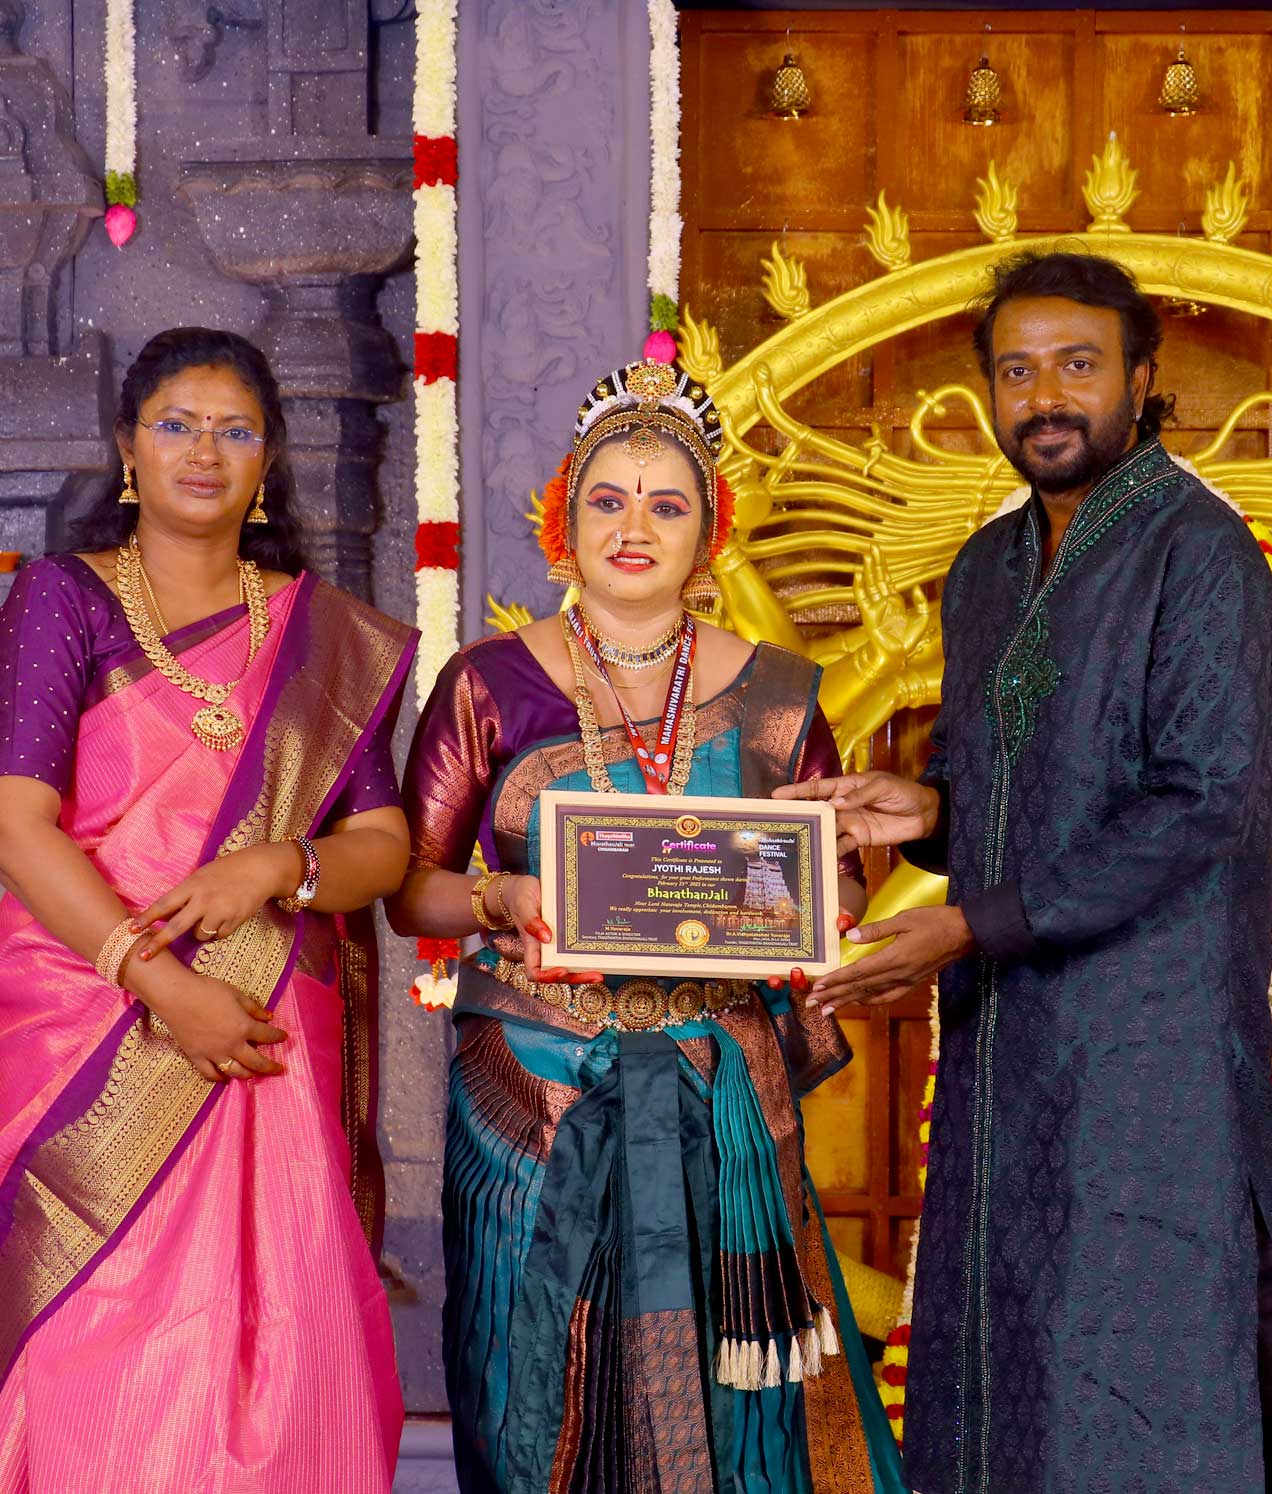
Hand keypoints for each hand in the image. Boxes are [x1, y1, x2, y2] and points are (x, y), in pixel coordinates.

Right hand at [130, 961, 287, 1082]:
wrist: (177, 997)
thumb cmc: (208, 991)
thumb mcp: (236, 994)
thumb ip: (254, 1008)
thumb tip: (269, 1017)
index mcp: (243, 1027)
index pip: (267, 1035)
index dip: (278, 1036)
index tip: (284, 1037)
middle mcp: (232, 1045)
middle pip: (256, 1062)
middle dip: (270, 1067)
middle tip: (279, 1070)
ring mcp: (214, 1054)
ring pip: (235, 1072)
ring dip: (248, 1075)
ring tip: (254, 1075)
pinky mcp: (197, 1057)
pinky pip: (210, 1074)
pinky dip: (220, 1078)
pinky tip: (225, 1077)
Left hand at [133, 843, 302, 957]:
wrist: (260, 869)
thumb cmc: (227, 871)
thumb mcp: (202, 876)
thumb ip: (185, 894)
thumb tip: (165, 916)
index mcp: (192, 885)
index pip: (164, 904)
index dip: (146, 918)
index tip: (131, 930)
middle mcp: (203, 898)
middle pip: (176, 927)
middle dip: (158, 943)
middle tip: (142, 957)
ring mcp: (220, 910)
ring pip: (199, 934)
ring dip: (200, 931)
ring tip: (212, 916)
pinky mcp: (235, 919)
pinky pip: (218, 935)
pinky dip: (219, 931)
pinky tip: (227, 917)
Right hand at [498, 874, 601, 986]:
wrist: (528, 885)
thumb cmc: (520, 895)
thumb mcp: (523, 904)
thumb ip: (530, 921)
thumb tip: (546, 937)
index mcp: (531, 945)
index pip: (535, 972)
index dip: (547, 977)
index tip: (562, 970)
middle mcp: (545, 948)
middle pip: (558, 972)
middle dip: (576, 977)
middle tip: (595, 976)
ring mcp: (557, 941)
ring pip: (570, 963)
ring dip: (585, 970)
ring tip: (601, 971)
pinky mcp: (568, 933)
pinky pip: (577, 947)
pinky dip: (588, 952)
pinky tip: (601, 950)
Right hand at [774, 771, 940, 854]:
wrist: (924, 814)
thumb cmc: (903, 792)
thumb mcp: (882, 787)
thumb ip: (858, 795)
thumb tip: (834, 804)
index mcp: (846, 786)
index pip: (817, 788)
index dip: (797, 790)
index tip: (776, 795)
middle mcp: (843, 805)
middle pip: (816, 810)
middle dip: (798, 814)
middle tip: (778, 822)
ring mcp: (849, 822)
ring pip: (826, 829)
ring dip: (812, 835)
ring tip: (794, 842)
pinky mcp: (859, 838)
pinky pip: (841, 845)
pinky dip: (830, 851)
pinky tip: (818, 857)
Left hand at [807, 905, 973, 1013]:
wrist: (965, 933)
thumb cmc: (935, 920)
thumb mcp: (905, 919)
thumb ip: (876, 930)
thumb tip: (850, 936)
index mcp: (895, 958)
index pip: (858, 973)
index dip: (836, 980)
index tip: (817, 986)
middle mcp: (899, 974)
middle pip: (860, 988)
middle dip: (834, 996)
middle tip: (812, 1005)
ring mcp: (906, 981)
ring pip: (871, 995)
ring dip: (848, 1002)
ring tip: (828, 1009)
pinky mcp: (913, 982)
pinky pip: (888, 996)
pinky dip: (871, 1000)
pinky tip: (860, 1001)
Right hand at [854, 544, 931, 667]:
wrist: (896, 655)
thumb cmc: (907, 639)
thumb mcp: (922, 617)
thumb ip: (921, 601)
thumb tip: (916, 586)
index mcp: (895, 601)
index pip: (887, 578)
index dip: (884, 565)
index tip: (880, 551)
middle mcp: (883, 601)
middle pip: (877, 577)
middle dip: (875, 561)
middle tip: (872, 545)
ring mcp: (874, 606)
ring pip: (870, 583)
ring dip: (868, 569)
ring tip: (866, 555)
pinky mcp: (868, 613)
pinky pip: (862, 597)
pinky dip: (859, 585)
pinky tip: (858, 574)